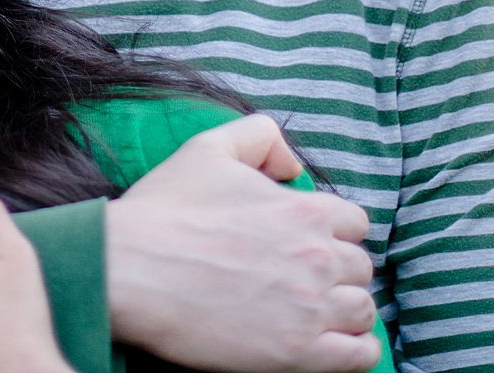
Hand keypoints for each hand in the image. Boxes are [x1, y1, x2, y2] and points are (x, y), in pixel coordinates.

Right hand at [105, 114, 379, 370]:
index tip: (309, 245)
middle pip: (359, 267)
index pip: (354, 224)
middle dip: (337, 272)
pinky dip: (354, 351)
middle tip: (304, 281)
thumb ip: (261, 137)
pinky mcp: (297, 351)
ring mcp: (310, 307)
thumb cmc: (165, 211)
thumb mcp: (209, 148)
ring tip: (317, 314)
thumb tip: (293, 166)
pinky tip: (332, 346)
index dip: (333, 233)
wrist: (130, 269)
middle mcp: (317, 256)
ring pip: (362, 310)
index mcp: (305, 210)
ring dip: (345, 310)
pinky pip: (358, 356)